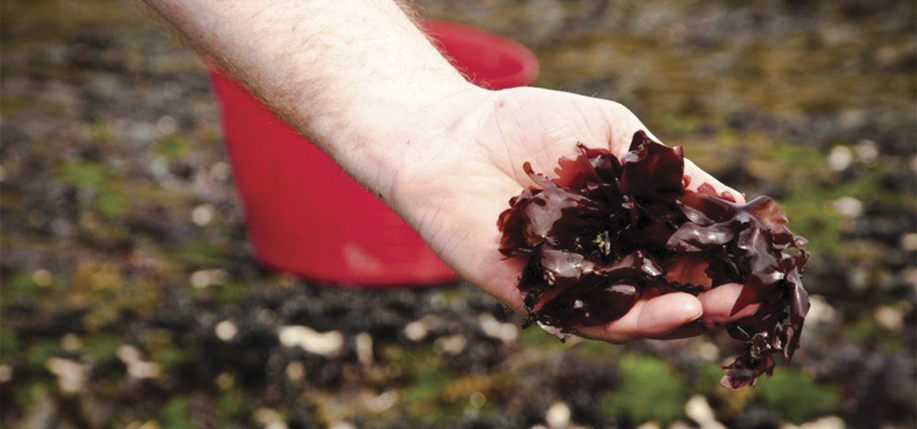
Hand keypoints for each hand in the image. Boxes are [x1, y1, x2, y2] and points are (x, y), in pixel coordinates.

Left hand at [390, 86, 756, 342]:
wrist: (451, 133)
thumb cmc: (528, 124)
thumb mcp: (613, 134)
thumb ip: (665, 172)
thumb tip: (733, 203)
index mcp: (623, 223)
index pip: (682, 252)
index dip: (721, 261)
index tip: (757, 264)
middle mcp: (601, 258)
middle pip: (663, 292)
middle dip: (708, 300)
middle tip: (743, 298)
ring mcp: (569, 280)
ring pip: (628, 315)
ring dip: (675, 318)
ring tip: (710, 309)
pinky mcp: (534, 297)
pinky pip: (584, 317)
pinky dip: (626, 320)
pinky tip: (664, 307)